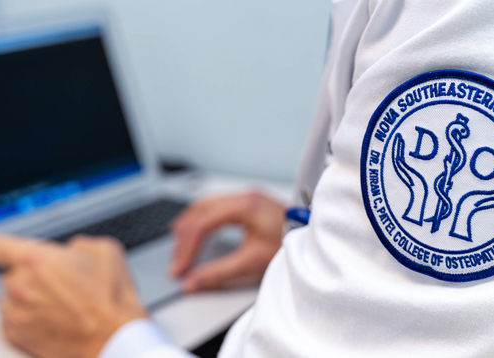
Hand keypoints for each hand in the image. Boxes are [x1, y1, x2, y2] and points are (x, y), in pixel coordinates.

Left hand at [0, 234, 147, 357]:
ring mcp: (17, 314)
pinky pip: (14, 322)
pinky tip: (56, 319)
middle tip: (60, 280)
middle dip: (31, 274)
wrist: (116, 338)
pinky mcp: (19, 337)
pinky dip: (30, 319)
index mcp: (36, 259)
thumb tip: (71, 251)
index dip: (5, 247)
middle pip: (10, 272)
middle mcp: (20, 286)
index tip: (11, 251)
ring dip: (29, 297)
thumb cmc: (112, 299)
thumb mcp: (105, 250)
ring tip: (60, 303)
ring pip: (11, 298)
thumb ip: (77, 244)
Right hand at [170, 191, 285, 292]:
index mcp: (245, 205)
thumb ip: (219, 273)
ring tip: (179, 245)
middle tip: (176, 260)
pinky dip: (202, 220)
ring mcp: (248, 197)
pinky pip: (216, 206)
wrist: (318, 237)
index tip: (178, 268)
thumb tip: (193, 282)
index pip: (202, 224)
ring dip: (190, 225)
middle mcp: (244, 196)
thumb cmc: (292, 243)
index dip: (186, 248)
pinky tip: (197, 231)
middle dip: (184, 237)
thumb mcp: (254, 262)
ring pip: (206, 205)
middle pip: (200, 211)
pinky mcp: (251, 203)